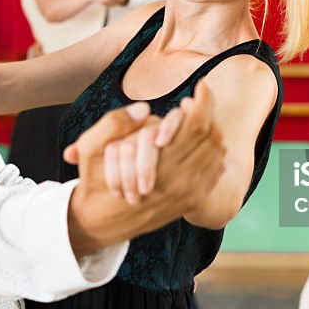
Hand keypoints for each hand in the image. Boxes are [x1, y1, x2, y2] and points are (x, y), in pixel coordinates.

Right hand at [67, 80, 224, 254]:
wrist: (101, 224)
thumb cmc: (95, 183)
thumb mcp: (91, 151)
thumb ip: (114, 123)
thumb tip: (145, 107)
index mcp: (158, 166)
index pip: (196, 126)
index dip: (203, 101)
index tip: (202, 84)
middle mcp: (180, 182)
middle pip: (212, 137)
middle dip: (210, 111)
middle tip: (202, 95)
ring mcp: (189, 194)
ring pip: (217, 152)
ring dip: (213, 129)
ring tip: (203, 114)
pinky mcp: (192, 202)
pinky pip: (215, 170)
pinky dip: (214, 151)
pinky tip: (203, 140)